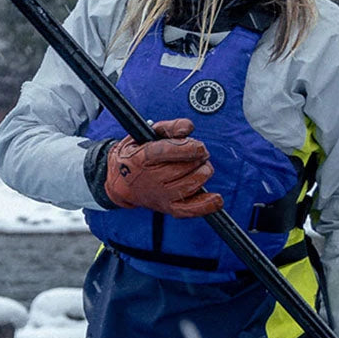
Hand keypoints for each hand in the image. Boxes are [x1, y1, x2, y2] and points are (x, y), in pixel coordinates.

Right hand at [104, 118, 222, 217]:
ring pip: (191, 185)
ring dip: (203, 173)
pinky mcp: (169, 208)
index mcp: (142, 158)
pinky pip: (191, 209)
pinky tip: (217, 199)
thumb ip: (170, 127)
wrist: (121, 182)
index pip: (167, 152)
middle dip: (198, 158)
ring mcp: (161, 196)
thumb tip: (188, 128)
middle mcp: (151, 179)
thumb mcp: (148, 134)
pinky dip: (207, 205)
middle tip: (199, 154)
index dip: (188, 148)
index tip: (199, 146)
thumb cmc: (138, 154)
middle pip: (184, 168)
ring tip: (201, 167)